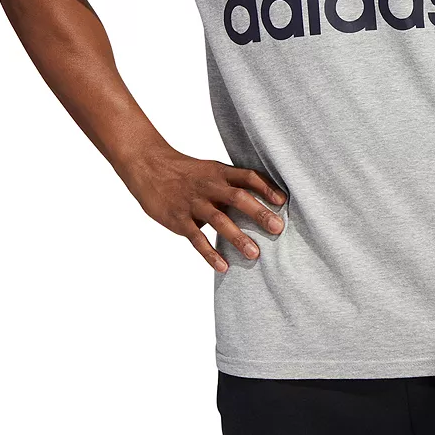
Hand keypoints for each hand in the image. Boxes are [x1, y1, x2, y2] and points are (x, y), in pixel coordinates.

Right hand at [118, 145, 286, 270]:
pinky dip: (210, 253)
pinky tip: (223, 266)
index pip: (248, 176)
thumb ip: (233, 185)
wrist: (150, 168)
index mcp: (220, 172)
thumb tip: (262, 201)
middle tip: (278, 229)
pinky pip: (196, 238)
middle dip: (259, 213)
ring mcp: (194, 203)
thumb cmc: (188, 173)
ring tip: (255, 254)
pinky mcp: (178, 219)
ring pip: (219, 220)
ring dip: (238, 238)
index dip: (266, 187)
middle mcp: (209, 186)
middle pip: (238, 197)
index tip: (283, 201)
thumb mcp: (212, 171)